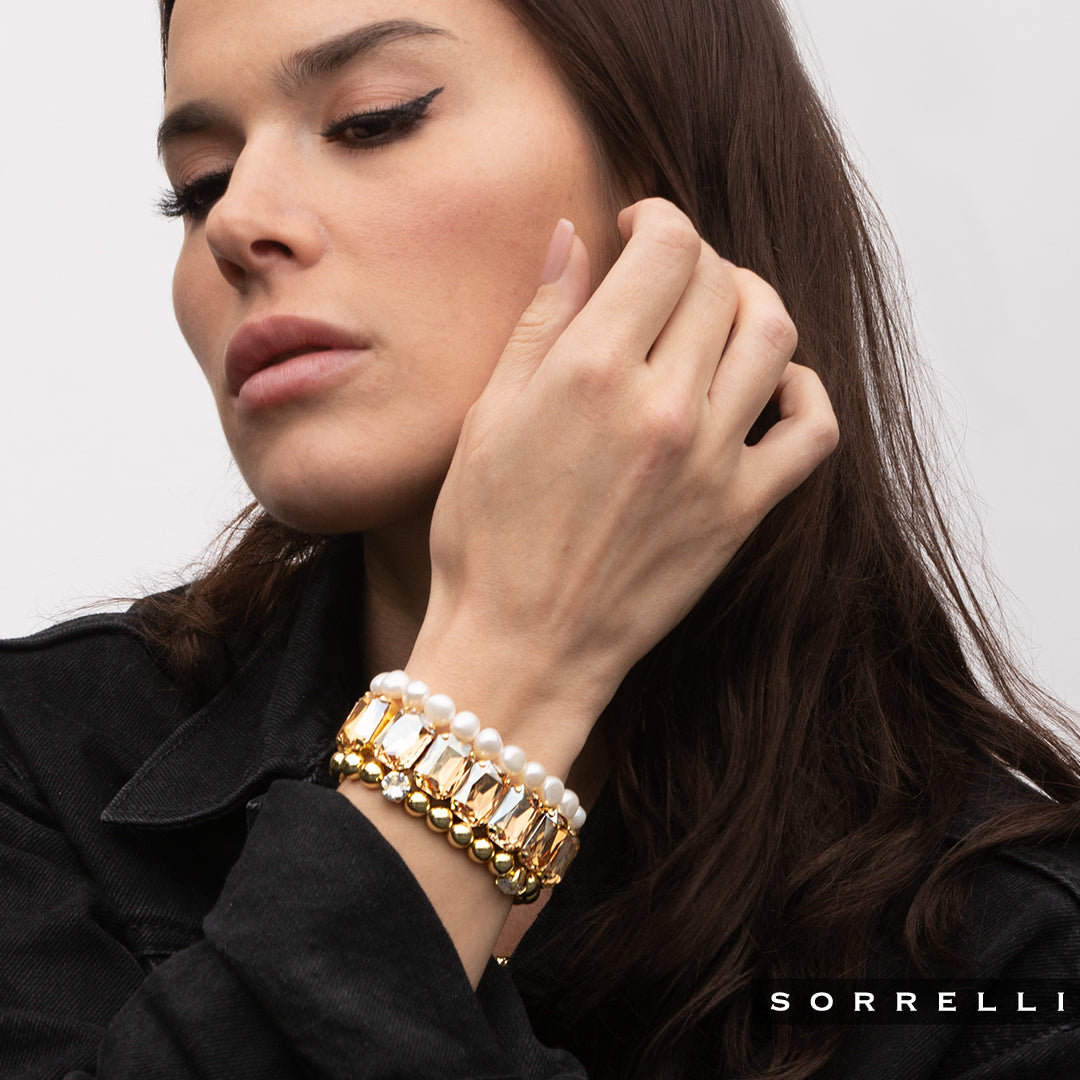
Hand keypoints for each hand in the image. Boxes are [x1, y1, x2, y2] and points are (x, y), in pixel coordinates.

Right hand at [411, 198, 837, 768]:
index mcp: (590, 372)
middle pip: (720, 283)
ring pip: (774, 336)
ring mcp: (712, 460)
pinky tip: (771, 384)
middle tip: (667, 277)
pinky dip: (803, 389)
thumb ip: (541, 319)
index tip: (638, 226)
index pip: (667, 248)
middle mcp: (662, 406)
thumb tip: (573, 237)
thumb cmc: (485, 537)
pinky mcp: (741, 511)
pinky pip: (811, 429)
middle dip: (695, 259)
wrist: (521, 649)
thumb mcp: (489, 417)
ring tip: (719, 314)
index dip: (659, 217)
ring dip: (752, 303)